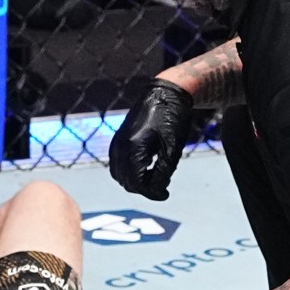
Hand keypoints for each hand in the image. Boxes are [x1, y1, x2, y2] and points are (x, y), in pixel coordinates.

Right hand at [108, 77, 195, 199]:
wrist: (165, 94)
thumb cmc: (172, 119)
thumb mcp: (172, 149)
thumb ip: (163, 173)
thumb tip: (157, 191)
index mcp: (134, 148)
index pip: (137, 183)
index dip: (152, 193)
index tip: (166, 195)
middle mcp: (121, 147)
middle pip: (126, 182)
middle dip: (144, 188)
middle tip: (162, 185)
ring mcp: (117, 143)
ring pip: (119, 175)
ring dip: (135, 181)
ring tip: (155, 175)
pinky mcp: (118, 140)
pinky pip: (117, 164)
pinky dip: (129, 171)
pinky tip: (146, 166)